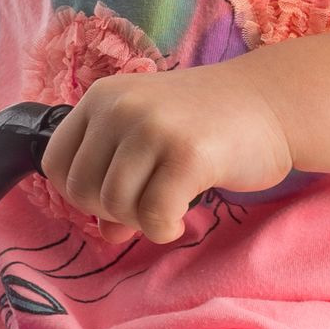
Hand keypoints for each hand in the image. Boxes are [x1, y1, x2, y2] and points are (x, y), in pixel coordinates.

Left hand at [43, 63, 293, 244]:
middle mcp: (121, 107)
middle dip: (113, 211)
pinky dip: (165, 228)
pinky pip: (154, 216)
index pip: (55, 163)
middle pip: (82, 191)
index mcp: (102, 97)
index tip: (115, 194)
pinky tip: (183, 214)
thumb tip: (105, 232)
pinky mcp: (187, 155)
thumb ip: (118, 176)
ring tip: (169, 207)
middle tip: (149, 202)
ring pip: (115, 206)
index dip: (81, 193)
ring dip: (142, 221)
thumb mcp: (151, 138)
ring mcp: (154, 128)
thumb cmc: (209, 123)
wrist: (274, 104)